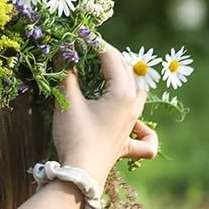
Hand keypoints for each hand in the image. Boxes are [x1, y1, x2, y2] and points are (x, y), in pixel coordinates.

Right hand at [53, 44, 156, 182]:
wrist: (81, 172)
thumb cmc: (75, 135)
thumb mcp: (67, 102)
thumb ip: (67, 75)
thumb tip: (64, 52)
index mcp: (123, 93)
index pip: (111, 59)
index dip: (95, 45)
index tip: (80, 36)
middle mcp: (133, 106)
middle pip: (127, 72)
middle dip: (109, 58)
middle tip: (88, 51)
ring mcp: (132, 125)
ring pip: (139, 95)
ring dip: (126, 81)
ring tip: (109, 76)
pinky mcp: (126, 142)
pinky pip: (145, 136)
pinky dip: (144, 129)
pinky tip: (137, 126)